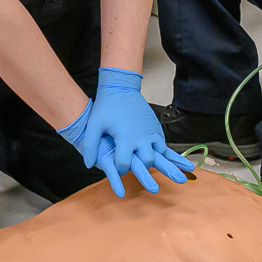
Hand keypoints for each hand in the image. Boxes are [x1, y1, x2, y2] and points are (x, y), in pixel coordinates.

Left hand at [80, 68, 194, 195]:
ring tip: (172, 174)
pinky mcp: (156, 127)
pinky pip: (163, 144)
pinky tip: (165, 156)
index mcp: (125, 139)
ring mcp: (151, 131)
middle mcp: (141, 137)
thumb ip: (90, 146)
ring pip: (159, 154)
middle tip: (138, 171)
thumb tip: (88, 164)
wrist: (121, 88)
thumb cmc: (105, 107)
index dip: (119, 169)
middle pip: (146, 162)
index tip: (118, 168)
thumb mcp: (94, 126)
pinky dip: (164, 152)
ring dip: (160, 163)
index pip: (124, 164)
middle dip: (142, 169)